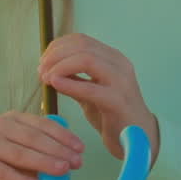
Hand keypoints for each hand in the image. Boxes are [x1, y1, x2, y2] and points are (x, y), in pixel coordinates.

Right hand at [0, 112, 84, 179]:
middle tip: (76, 163)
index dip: (63, 136)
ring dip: (44, 163)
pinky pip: (3, 172)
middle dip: (58, 150)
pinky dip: (20, 179)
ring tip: (62, 171)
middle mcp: (0, 126)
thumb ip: (38, 152)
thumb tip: (68, 161)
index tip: (80, 149)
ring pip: (21, 154)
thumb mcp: (19, 151)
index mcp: (13, 119)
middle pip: (34, 138)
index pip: (43, 124)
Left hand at [38, 33, 159, 164]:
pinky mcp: (118, 100)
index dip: (58, 46)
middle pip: (82, 46)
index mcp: (113, 58)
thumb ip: (74, 78)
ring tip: (46, 78)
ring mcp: (121, 81)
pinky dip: (69, 84)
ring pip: (86, 59)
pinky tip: (55, 85)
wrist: (139, 139)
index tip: (43, 61)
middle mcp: (119, 64)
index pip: (81, 40)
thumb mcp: (90, 91)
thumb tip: (48, 68)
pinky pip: (90, 87)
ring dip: (60, 66)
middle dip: (55, 55)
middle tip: (40, 70)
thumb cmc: (112, 115)